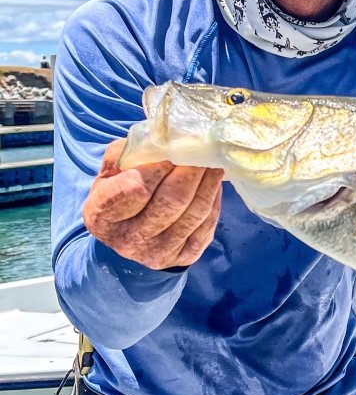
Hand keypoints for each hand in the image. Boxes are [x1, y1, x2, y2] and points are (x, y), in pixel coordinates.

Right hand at [82, 138, 223, 270]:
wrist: (128, 234)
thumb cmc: (119, 192)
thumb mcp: (110, 172)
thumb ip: (127, 153)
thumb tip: (161, 138)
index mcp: (102, 216)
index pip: (137, 188)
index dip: (160, 166)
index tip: (175, 147)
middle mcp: (128, 240)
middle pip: (172, 201)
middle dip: (191, 171)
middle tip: (203, 149)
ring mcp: (158, 253)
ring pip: (194, 212)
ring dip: (209, 182)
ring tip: (213, 160)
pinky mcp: (184, 257)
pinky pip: (207, 224)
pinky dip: (214, 199)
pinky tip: (214, 182)